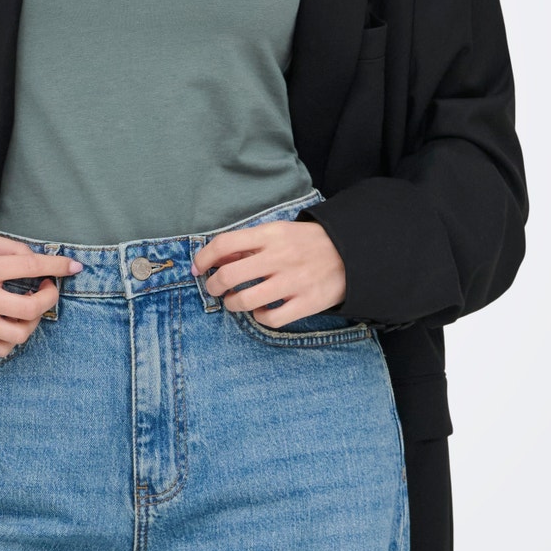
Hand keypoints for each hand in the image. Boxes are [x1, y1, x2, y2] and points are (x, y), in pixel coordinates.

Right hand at [0, 231, 81, 356]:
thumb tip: (38, 259)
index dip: (56, 266)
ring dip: (31, 321)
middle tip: (47, 289)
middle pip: (30, 308)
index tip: (73, 266)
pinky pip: (1, 349)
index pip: (29, 266)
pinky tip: (9, 323)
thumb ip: (9, 248)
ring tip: (26, 309)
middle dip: (49, 299)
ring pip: (18, 334)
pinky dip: (12, 338)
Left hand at [190, 217, 347, 328]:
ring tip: (234, 301)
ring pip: (246, 300)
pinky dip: (260, 317)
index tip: (197, 268)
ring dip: (233, 304)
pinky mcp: (307, 302)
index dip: (203, 258)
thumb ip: (249, 244)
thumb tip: (215, 258)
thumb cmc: (307, 243)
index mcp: (271, 234)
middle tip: (214, 289)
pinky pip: (271, 318)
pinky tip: (262, 311)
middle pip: (229, 275)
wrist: (352, 253)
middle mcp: (280, 257)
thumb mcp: (279, 232)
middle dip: (213, 286)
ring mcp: (294, 281)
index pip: (224, 244)